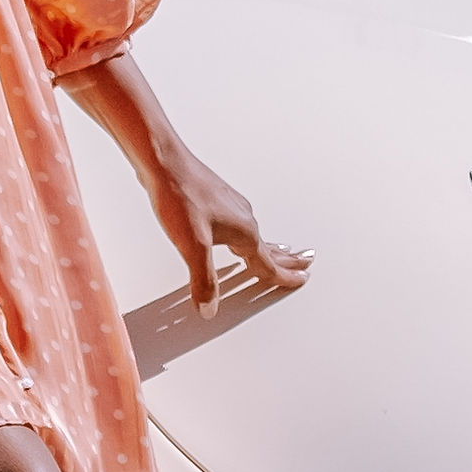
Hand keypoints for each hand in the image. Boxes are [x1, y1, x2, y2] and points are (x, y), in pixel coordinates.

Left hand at [68, 49, 307, 308]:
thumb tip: (209, 309)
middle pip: (271, 247)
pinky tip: (239, 235)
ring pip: (257, 235)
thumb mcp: (193, 246)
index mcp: (244, 232)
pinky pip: (242, 225)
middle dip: (289, 258)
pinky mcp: (217, 201)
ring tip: (284, 251)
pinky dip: (251, 237)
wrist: (164, 162)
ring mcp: (231, 207)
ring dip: (273, 247)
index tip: (302, 281)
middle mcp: (243, 218)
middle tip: (307, 263)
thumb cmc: (179, 196)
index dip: (285, 277)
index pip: (269, 264)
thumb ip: (204, 280)